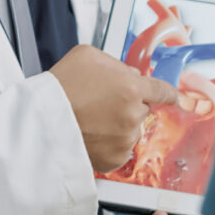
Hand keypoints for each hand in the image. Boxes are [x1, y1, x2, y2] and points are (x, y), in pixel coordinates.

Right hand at [50, 45, 177, 173]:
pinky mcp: (114, 159)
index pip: (163, 90)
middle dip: (128, 106)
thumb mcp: (88, 56)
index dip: (170, 93)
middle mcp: (132, 115)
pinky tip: (92, 134)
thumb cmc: (59, 88)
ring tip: (92, 120)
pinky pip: (120, 149)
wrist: (40, 121)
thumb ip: (116, 64)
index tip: (175, 97)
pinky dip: (110, 144)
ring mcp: (125, 139)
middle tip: (101, 104)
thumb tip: (129, 74)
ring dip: (119, 126)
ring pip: (131, 130)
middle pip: (142, 109)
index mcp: (131, 88)